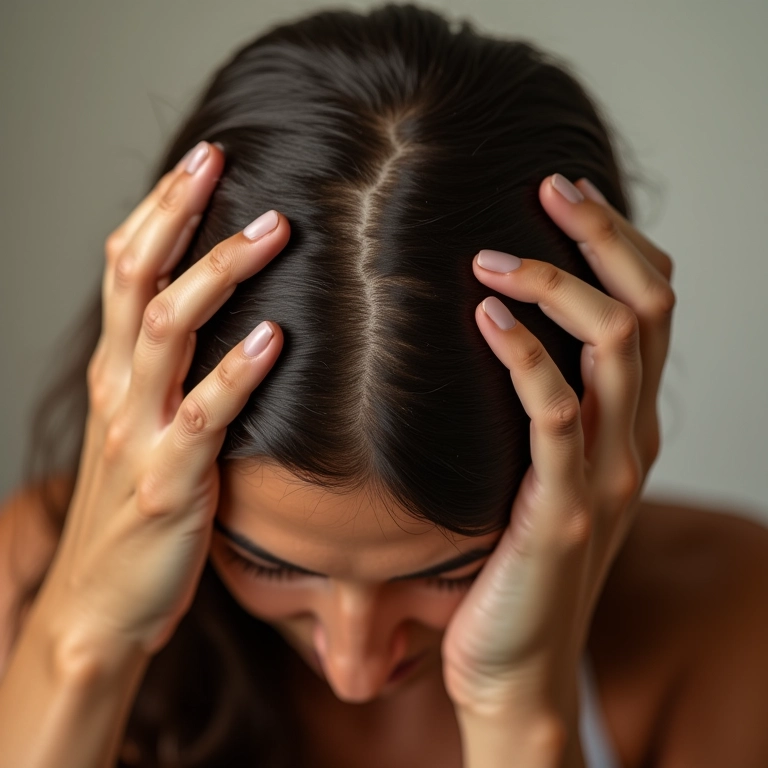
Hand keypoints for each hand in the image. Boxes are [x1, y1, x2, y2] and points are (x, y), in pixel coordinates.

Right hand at [29, 142, 289, 662]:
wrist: (101, 607)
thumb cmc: (134, 512)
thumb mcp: (143, 431)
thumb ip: (173, 379)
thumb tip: (233, 327)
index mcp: (115, 373)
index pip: (126, 269)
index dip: (159, 209)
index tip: (203, 161)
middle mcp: (119, 390)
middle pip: (138, 279)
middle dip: (177, 213)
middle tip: (221, 160)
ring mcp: (141, 433)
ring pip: (167, 330)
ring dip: (219, 273)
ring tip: (274, 230)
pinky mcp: (171, 482)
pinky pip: (204, 414)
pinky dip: (237, 372)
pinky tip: (274, 337)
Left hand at [442, 173, 674, 724]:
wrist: (515, 666)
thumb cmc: (517, 564)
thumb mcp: (544, 475)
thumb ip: (545, 415)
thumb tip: (501, 338)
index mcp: (629, 426)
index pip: (652, 309)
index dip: (621, 242)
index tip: (564, 193)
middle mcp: (632, 442)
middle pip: (646, 310)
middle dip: (602, 237)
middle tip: (548, 187)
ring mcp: (605, 477)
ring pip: (614, 349)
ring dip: (556, 287)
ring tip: (492, 256)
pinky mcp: (562, 511)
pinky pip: (555, 415)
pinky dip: (524, 358)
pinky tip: (485, 318)